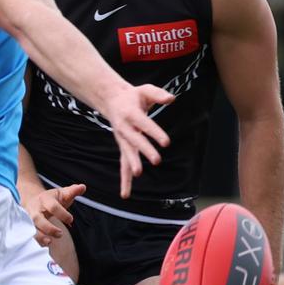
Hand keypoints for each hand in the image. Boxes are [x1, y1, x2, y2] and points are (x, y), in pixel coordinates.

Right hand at [22, 183, 84, 246]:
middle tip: (60, 234)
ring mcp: (30, 218)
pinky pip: (30, 234)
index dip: (62, 214)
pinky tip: (45, 244)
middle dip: (49, 228)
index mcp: (45, 199)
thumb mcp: (61, 193)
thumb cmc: (50, 198)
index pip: (52, 206)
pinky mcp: (28, 226)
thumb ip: (72, 191)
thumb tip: (83, 187)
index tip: (71, 219)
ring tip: (50, 242)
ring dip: (40, 236)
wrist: (32, 199)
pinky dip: (37, 240)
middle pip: (38, 219)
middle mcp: (35, 209)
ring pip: (32, 228)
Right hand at [96, 84, 172, 198]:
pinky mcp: (122, 147)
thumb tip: (172, 99)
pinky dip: (124, 180)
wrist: (111, 100)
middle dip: (145, 150)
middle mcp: (124, 128)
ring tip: (138, 174)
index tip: (166, 142)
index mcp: (130, 113)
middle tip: (157, 160)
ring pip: (126, 153)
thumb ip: (158, 94)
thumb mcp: (145, 90)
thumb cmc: (132, 96)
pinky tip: (125, 194)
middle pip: (135, 140)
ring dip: (132, 164)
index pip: (144, 124)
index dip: (155, 132)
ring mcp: (122, 139)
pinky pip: (123, 165)